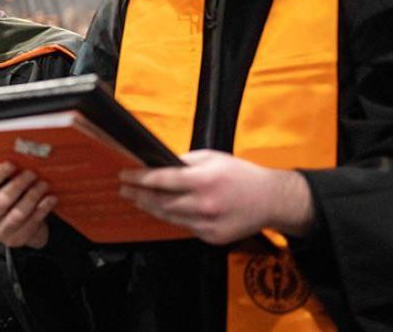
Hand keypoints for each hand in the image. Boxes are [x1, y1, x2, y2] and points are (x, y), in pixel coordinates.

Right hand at [0, 163, 56, 248]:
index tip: (11, 164)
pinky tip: (50, 198)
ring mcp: (0, 232)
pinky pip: (32, 222)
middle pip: (2, 201)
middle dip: (18, 185)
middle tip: (31, 173)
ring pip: (19, 213)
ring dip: (33, 196)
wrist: (15, 229)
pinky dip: (43, 208)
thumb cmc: (4, 202)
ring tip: (42, 184)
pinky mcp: (17, 239)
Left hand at [119, 149, 315, 244]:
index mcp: (203, 180)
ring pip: (169, 217)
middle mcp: (204, 204)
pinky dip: (173, 218)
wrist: (271, 200)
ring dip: (150, 208)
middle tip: (124, 190)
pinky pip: (185, 227)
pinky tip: (163, 210)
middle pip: (160, 202)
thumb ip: (185, 162)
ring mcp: (207, 224)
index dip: (139, 179)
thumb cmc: (241, 175)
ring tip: (138, 199)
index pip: (162, 180)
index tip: (124, 176)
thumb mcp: (212, 158)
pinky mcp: (211, 237)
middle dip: (139, 196)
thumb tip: (159, 165)